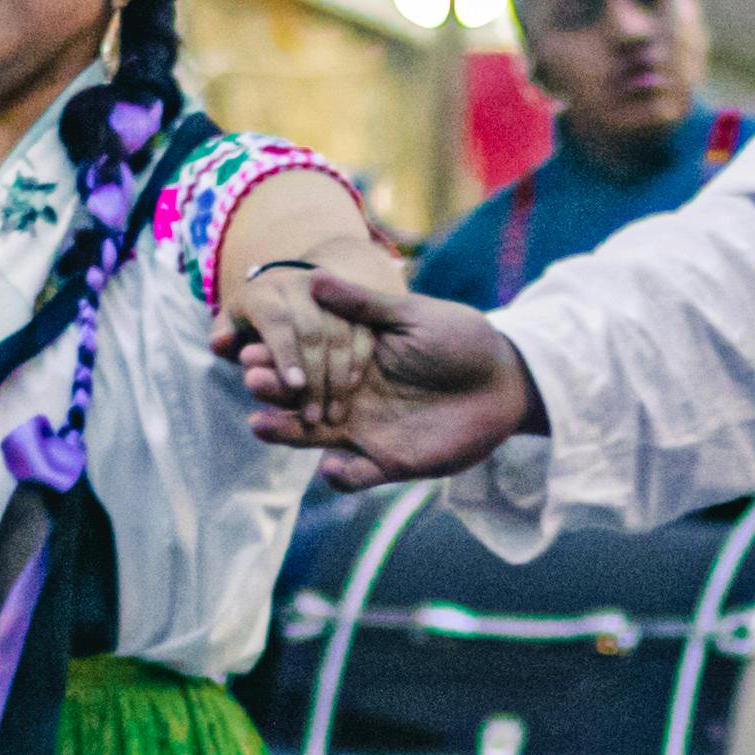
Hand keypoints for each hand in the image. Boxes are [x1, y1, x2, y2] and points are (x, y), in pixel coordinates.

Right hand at [224, 261, 538, 487]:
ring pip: (314, 435)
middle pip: (298, 397)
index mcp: (349, 357)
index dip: (275, 355)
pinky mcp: (390, 461)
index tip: (249, 348)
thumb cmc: (459, 339)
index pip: (302, 358)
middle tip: (252, 380)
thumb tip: (313, 278)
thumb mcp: (412, 316)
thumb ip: (364, 305)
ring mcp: (366, 429)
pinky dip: (341, 476)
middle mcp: (348, 395)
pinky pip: (356, 474)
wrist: (505, 381)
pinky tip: (329, 466)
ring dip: (286, 432)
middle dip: (272, 390)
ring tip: (260, 424)